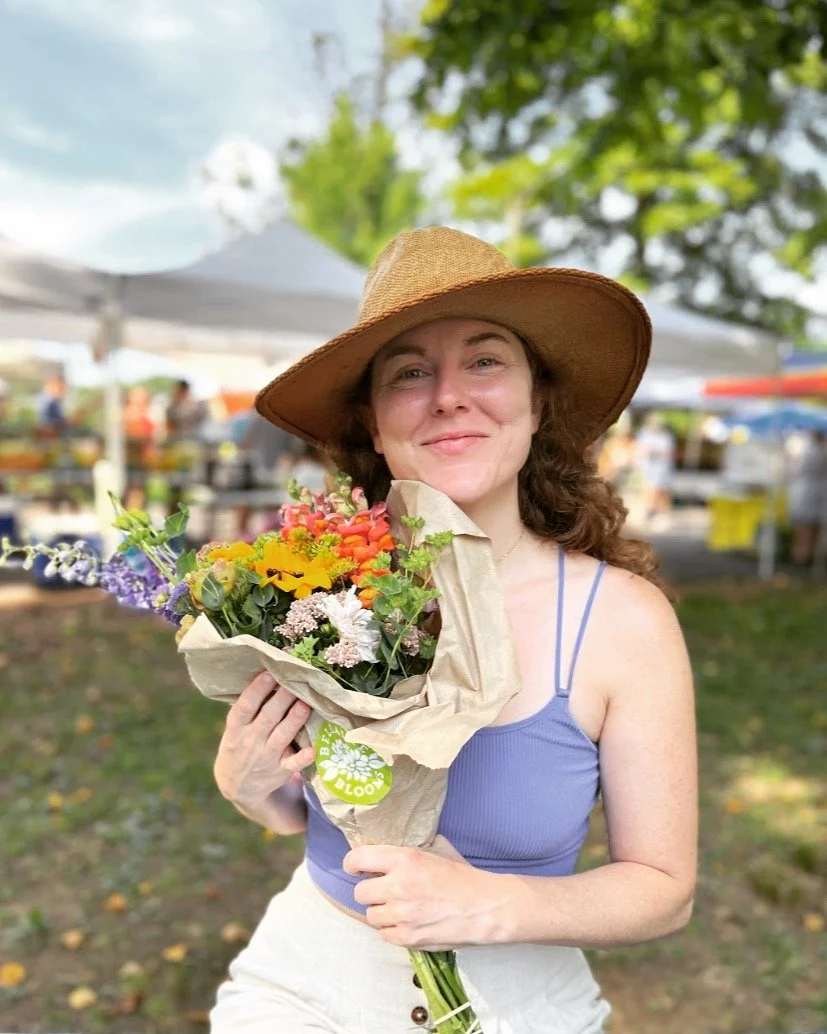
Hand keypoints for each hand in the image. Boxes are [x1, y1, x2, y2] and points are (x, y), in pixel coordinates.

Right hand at [213, 671, 315, 811]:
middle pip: (268, 717)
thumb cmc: (239, 746)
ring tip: (306, 702)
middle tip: (295, 681)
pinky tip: (313, 749)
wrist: (237, 786)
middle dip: (282, 698)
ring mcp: (266, 757)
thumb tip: (269, 675)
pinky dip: (303, 758)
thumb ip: (248, 709)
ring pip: (282, 735)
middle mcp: (250, 741)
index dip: (257, 690)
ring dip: (295, 719)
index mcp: (236, 729)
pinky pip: (293, 764)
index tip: (269, 673)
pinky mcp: (280, 770)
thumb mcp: (234, 729)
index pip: (245, 706)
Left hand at [343, 836, 512, 950]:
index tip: (355, 868)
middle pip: (360, 892)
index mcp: (405, 859)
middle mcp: (398, 885)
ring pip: (370, 915)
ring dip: (381, 912)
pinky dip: (392, 930)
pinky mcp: (407, 938)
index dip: (352, 863)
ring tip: (399, 909)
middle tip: (383, 891)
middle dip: (370, 891)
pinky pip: (384, 934)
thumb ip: (410, 852)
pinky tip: (407, 923)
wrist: (485, 907)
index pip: (359, 858)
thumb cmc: (463, 878)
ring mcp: (401, 914)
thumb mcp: (437, 851)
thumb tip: (389, 850)